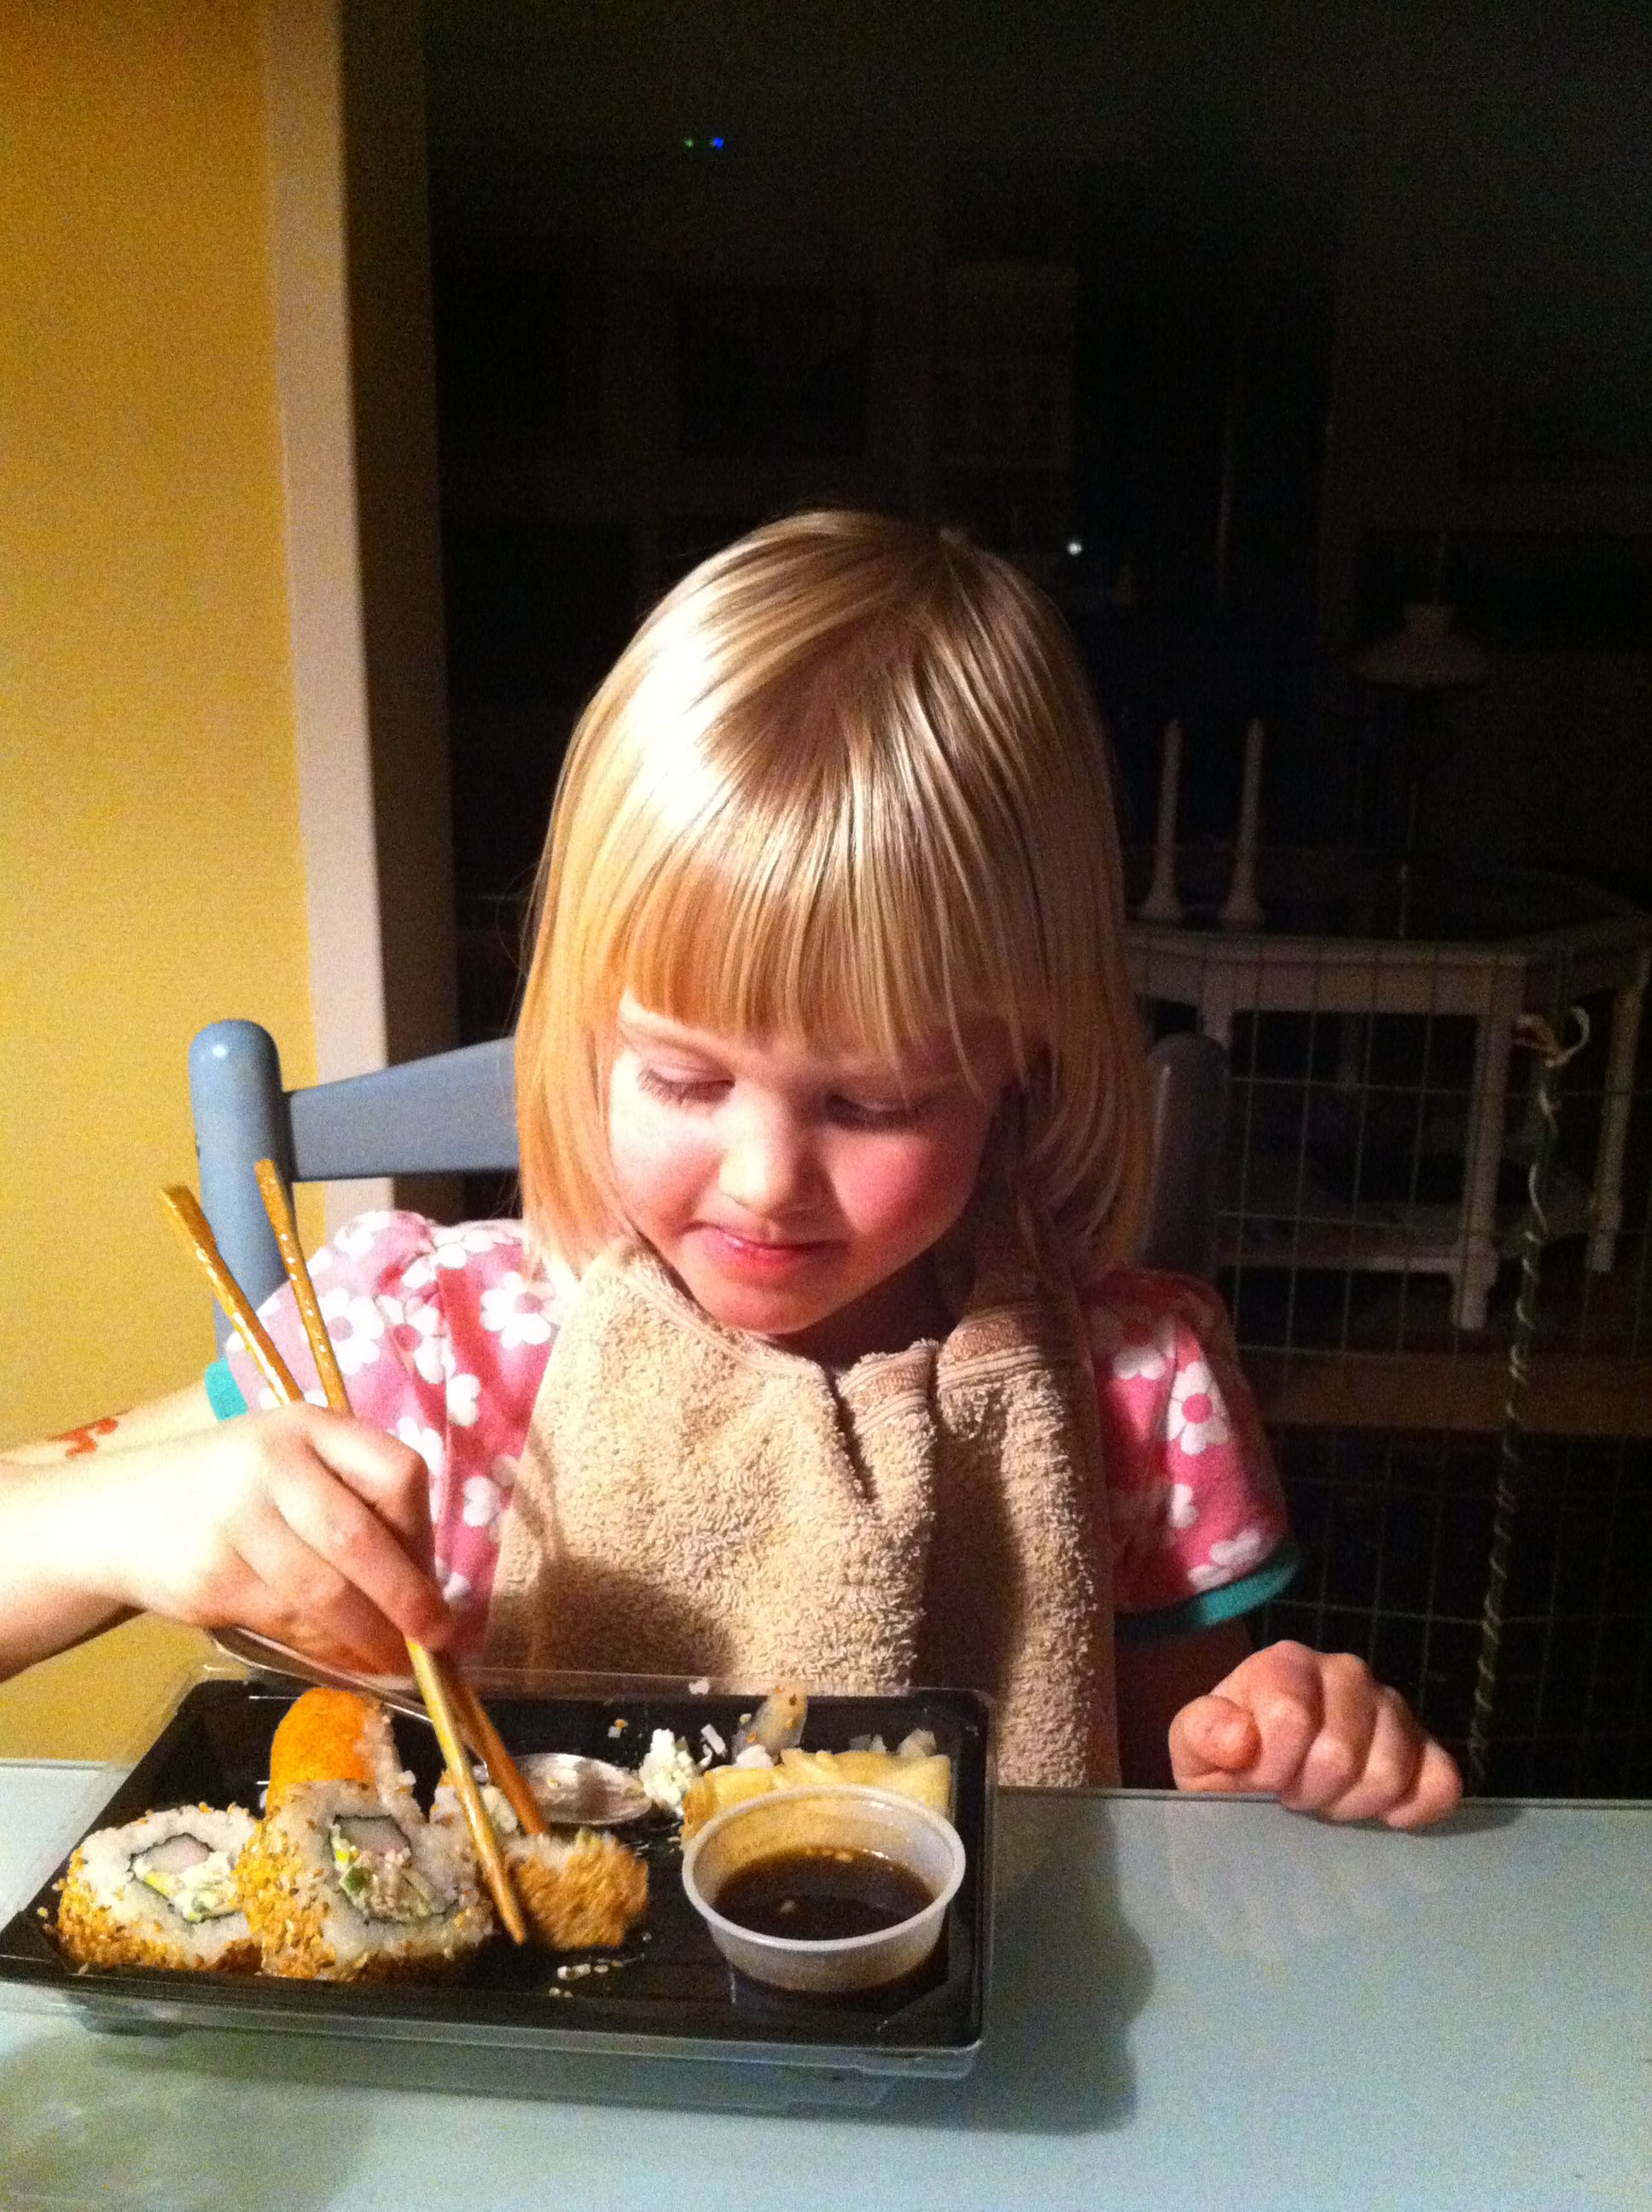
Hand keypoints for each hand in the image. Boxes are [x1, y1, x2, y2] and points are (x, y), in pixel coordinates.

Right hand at [70, 1405, 452, 1673]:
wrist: (120, 1512)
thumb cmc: (233, 1487)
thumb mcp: (292, 1461)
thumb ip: (353, 1499)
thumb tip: (424, 1584)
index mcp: (308, 1427)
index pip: (395, 1472)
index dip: (421, 1530)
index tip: (431, 1571)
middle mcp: (273, 1465)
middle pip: (358, 1541)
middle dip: (406, 1599)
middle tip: (435, 1640)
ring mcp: (236, 1522)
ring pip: (323, 1594)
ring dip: (368, 1638)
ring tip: (397, 1663)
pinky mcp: (211, 1580)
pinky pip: (285, 1622)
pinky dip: (324, 1648)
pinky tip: (345, 1659)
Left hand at [1168, 1639, 1461, 1828]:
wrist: (1266, 1768)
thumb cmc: (1228, 1755)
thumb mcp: (1193, 1745)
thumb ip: (1203, 1733)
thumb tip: (1242, 1740)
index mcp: (1287, 1663)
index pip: (1290, 1718)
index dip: (1270, 1767)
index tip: (1257, 1780)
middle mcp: (1347, 1673)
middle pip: (1342, 1752)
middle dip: (1309, 1792)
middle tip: (1291, 1797)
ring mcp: (1392, 1709)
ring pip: (1391, 1771)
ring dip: (1351, 1805)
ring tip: (1326, 1801)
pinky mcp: (1426, 1747)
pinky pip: (1441, 1782)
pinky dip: (1413, 1809)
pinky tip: (1379, 1815)